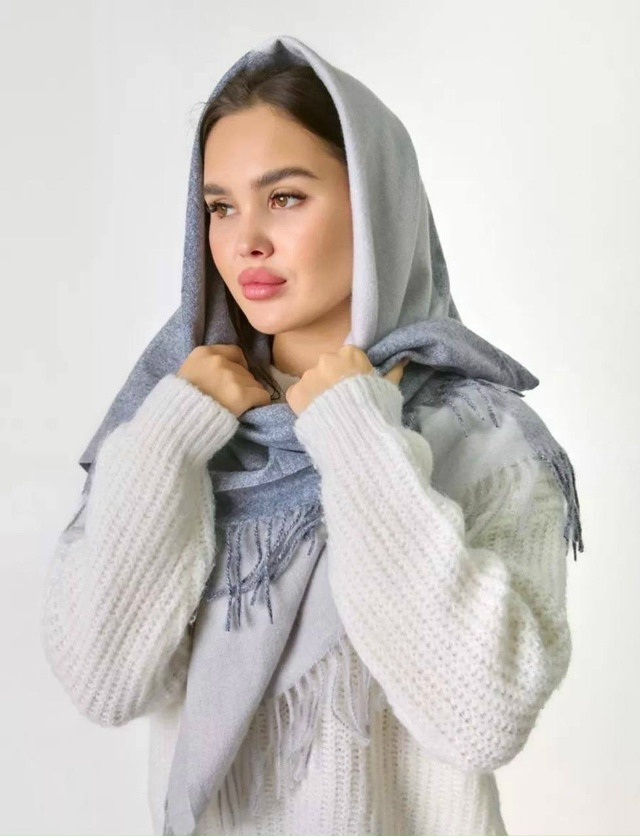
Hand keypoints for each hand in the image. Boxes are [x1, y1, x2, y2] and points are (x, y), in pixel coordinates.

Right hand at [176, 344, 271, 417]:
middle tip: (230, 398)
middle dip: (241, 383)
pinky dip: (259, 403)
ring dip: (249, 394)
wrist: (177, 423)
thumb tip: (225, 373)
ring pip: (254, 384)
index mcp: (203, 353)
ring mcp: (231, 377)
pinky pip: (262, 396)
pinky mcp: (242, 395)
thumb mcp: (186, 375)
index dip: (238, 366)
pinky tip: (248, 410)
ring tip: (234, 407)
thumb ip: (205, 368)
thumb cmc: (178, 403)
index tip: (233, 379)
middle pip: (244, 371)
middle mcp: (219, 361)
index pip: (235, 352)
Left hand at [285, 345, 407, 417]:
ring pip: (312, 381)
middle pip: (328, 367)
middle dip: (333, 381)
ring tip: (329, 413)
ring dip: (318, 392)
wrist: (354, 433)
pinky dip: (304, 404)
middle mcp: (326, 360)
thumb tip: (403, 359)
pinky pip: (298, 395)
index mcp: (349, 353)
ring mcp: (308, 376)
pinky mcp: (294, 393)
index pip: (348, 357)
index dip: (352, 373)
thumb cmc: (375, 408)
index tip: (356, 388)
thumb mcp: (388, 389)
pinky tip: (316, 416)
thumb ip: (393, 371)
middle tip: (341, 402)